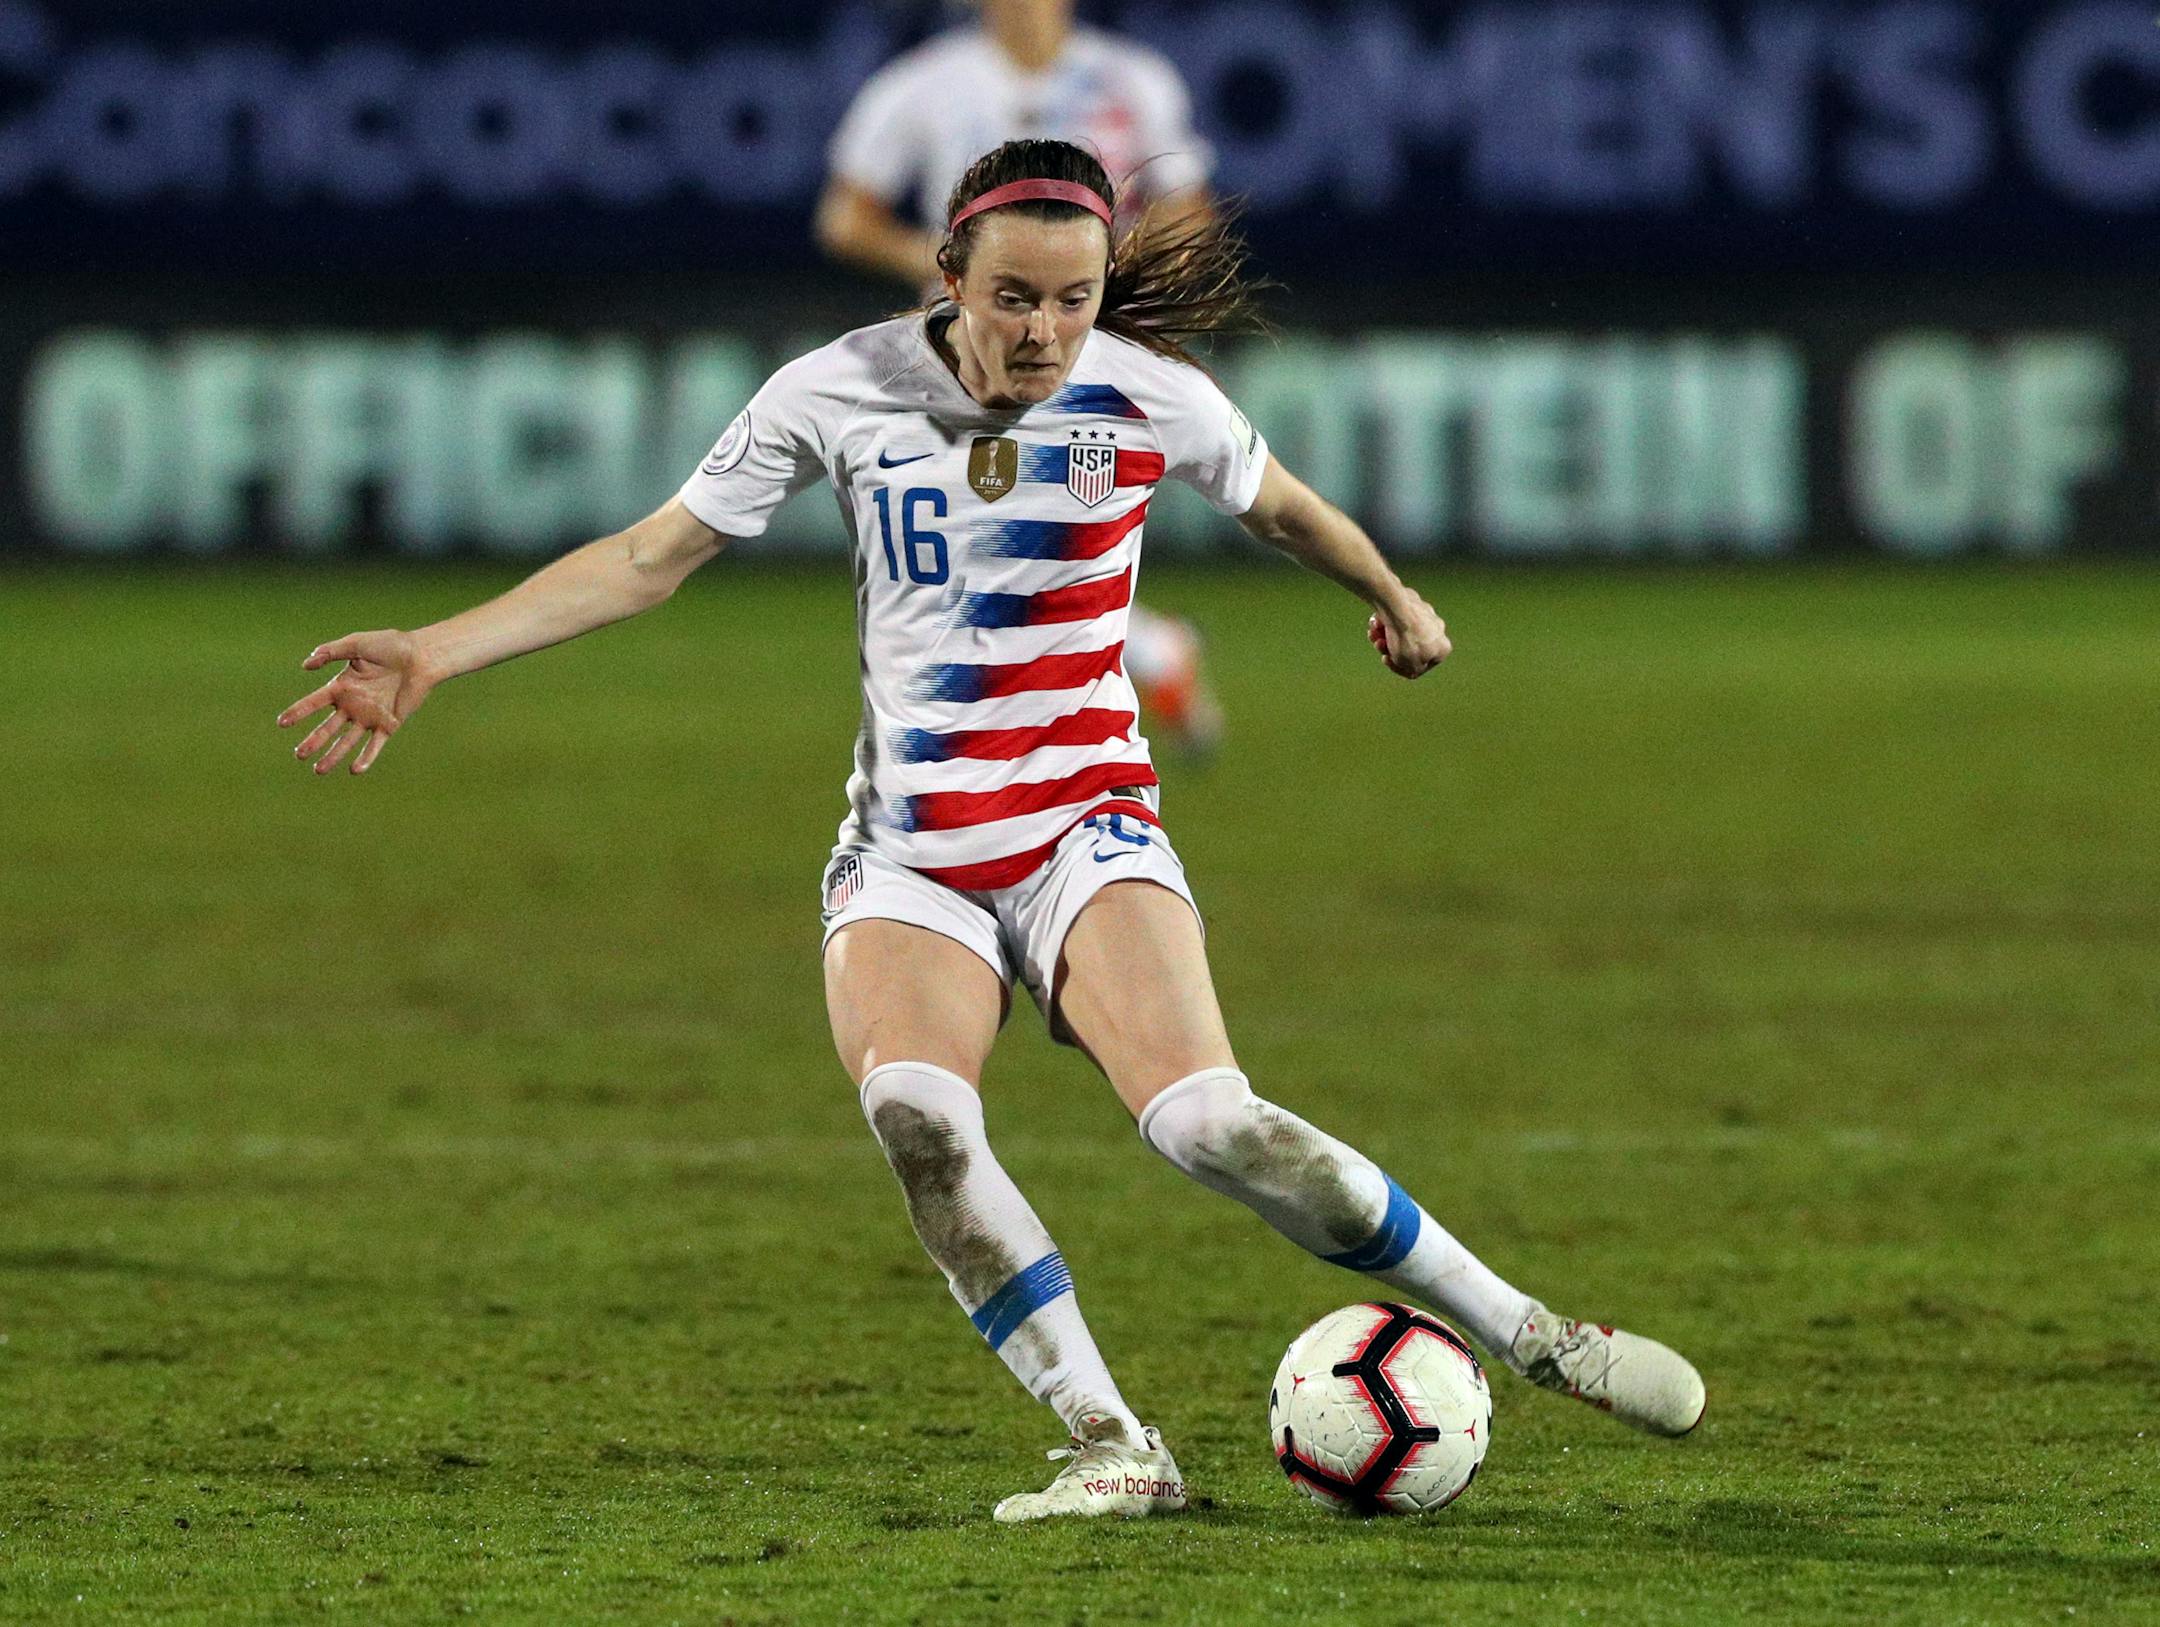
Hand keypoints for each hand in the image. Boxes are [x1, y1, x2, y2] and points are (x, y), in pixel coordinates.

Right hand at [276, 630, 437, 775]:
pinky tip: (355, 770)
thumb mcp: (356, 644)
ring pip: (347, 741)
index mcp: (342, 686)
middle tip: (298, 755)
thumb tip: (305, 665)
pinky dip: (366, 757)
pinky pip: (375, 744)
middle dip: (313, 742)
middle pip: (327, 728)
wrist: (421, 656)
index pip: (314, 703)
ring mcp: (370, 716)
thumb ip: (331, 651)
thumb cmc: (390, 645)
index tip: (281, 723)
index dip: (298, 712)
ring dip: (334, 755)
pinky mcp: (389, 724)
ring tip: (319, 770)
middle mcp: (353, 704)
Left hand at [1366, 594, 1451, 678]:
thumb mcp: (1410, 666)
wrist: (1398, 607)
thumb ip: (1413, 670)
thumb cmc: (1406, 639)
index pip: (1420, 666)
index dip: (1400, 666)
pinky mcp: (1414, 604)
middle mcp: (1438, 631)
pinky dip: (1386, 624)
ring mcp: (1427, 616)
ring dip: (1385, 637)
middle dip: (1390, 649)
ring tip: (1373, 634)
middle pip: (1409, 648)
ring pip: (1401, 634)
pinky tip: (1375, 623)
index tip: (1388, 661)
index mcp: (1443, 648)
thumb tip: (1412, 668)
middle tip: (1378, 645)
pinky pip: (1398, 620)